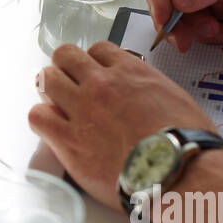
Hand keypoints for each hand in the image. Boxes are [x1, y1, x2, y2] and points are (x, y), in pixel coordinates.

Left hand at [29, 42, 214, 207]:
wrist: (177, 172)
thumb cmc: (186, 143)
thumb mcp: (176, 100)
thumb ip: (150, 90)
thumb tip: (142, 96)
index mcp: (131, 72)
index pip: (98, 50)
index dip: (94, 63)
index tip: (94, 74)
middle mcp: (101, 84)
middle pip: (65, 56)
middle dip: (65, 67)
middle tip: (69, 85)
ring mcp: (82, 109)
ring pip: (45, 79)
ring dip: (49, 89)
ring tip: (56, 105)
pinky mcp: (68, 139)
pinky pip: (37, 116)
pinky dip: (42, 119)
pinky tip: (52, 129)